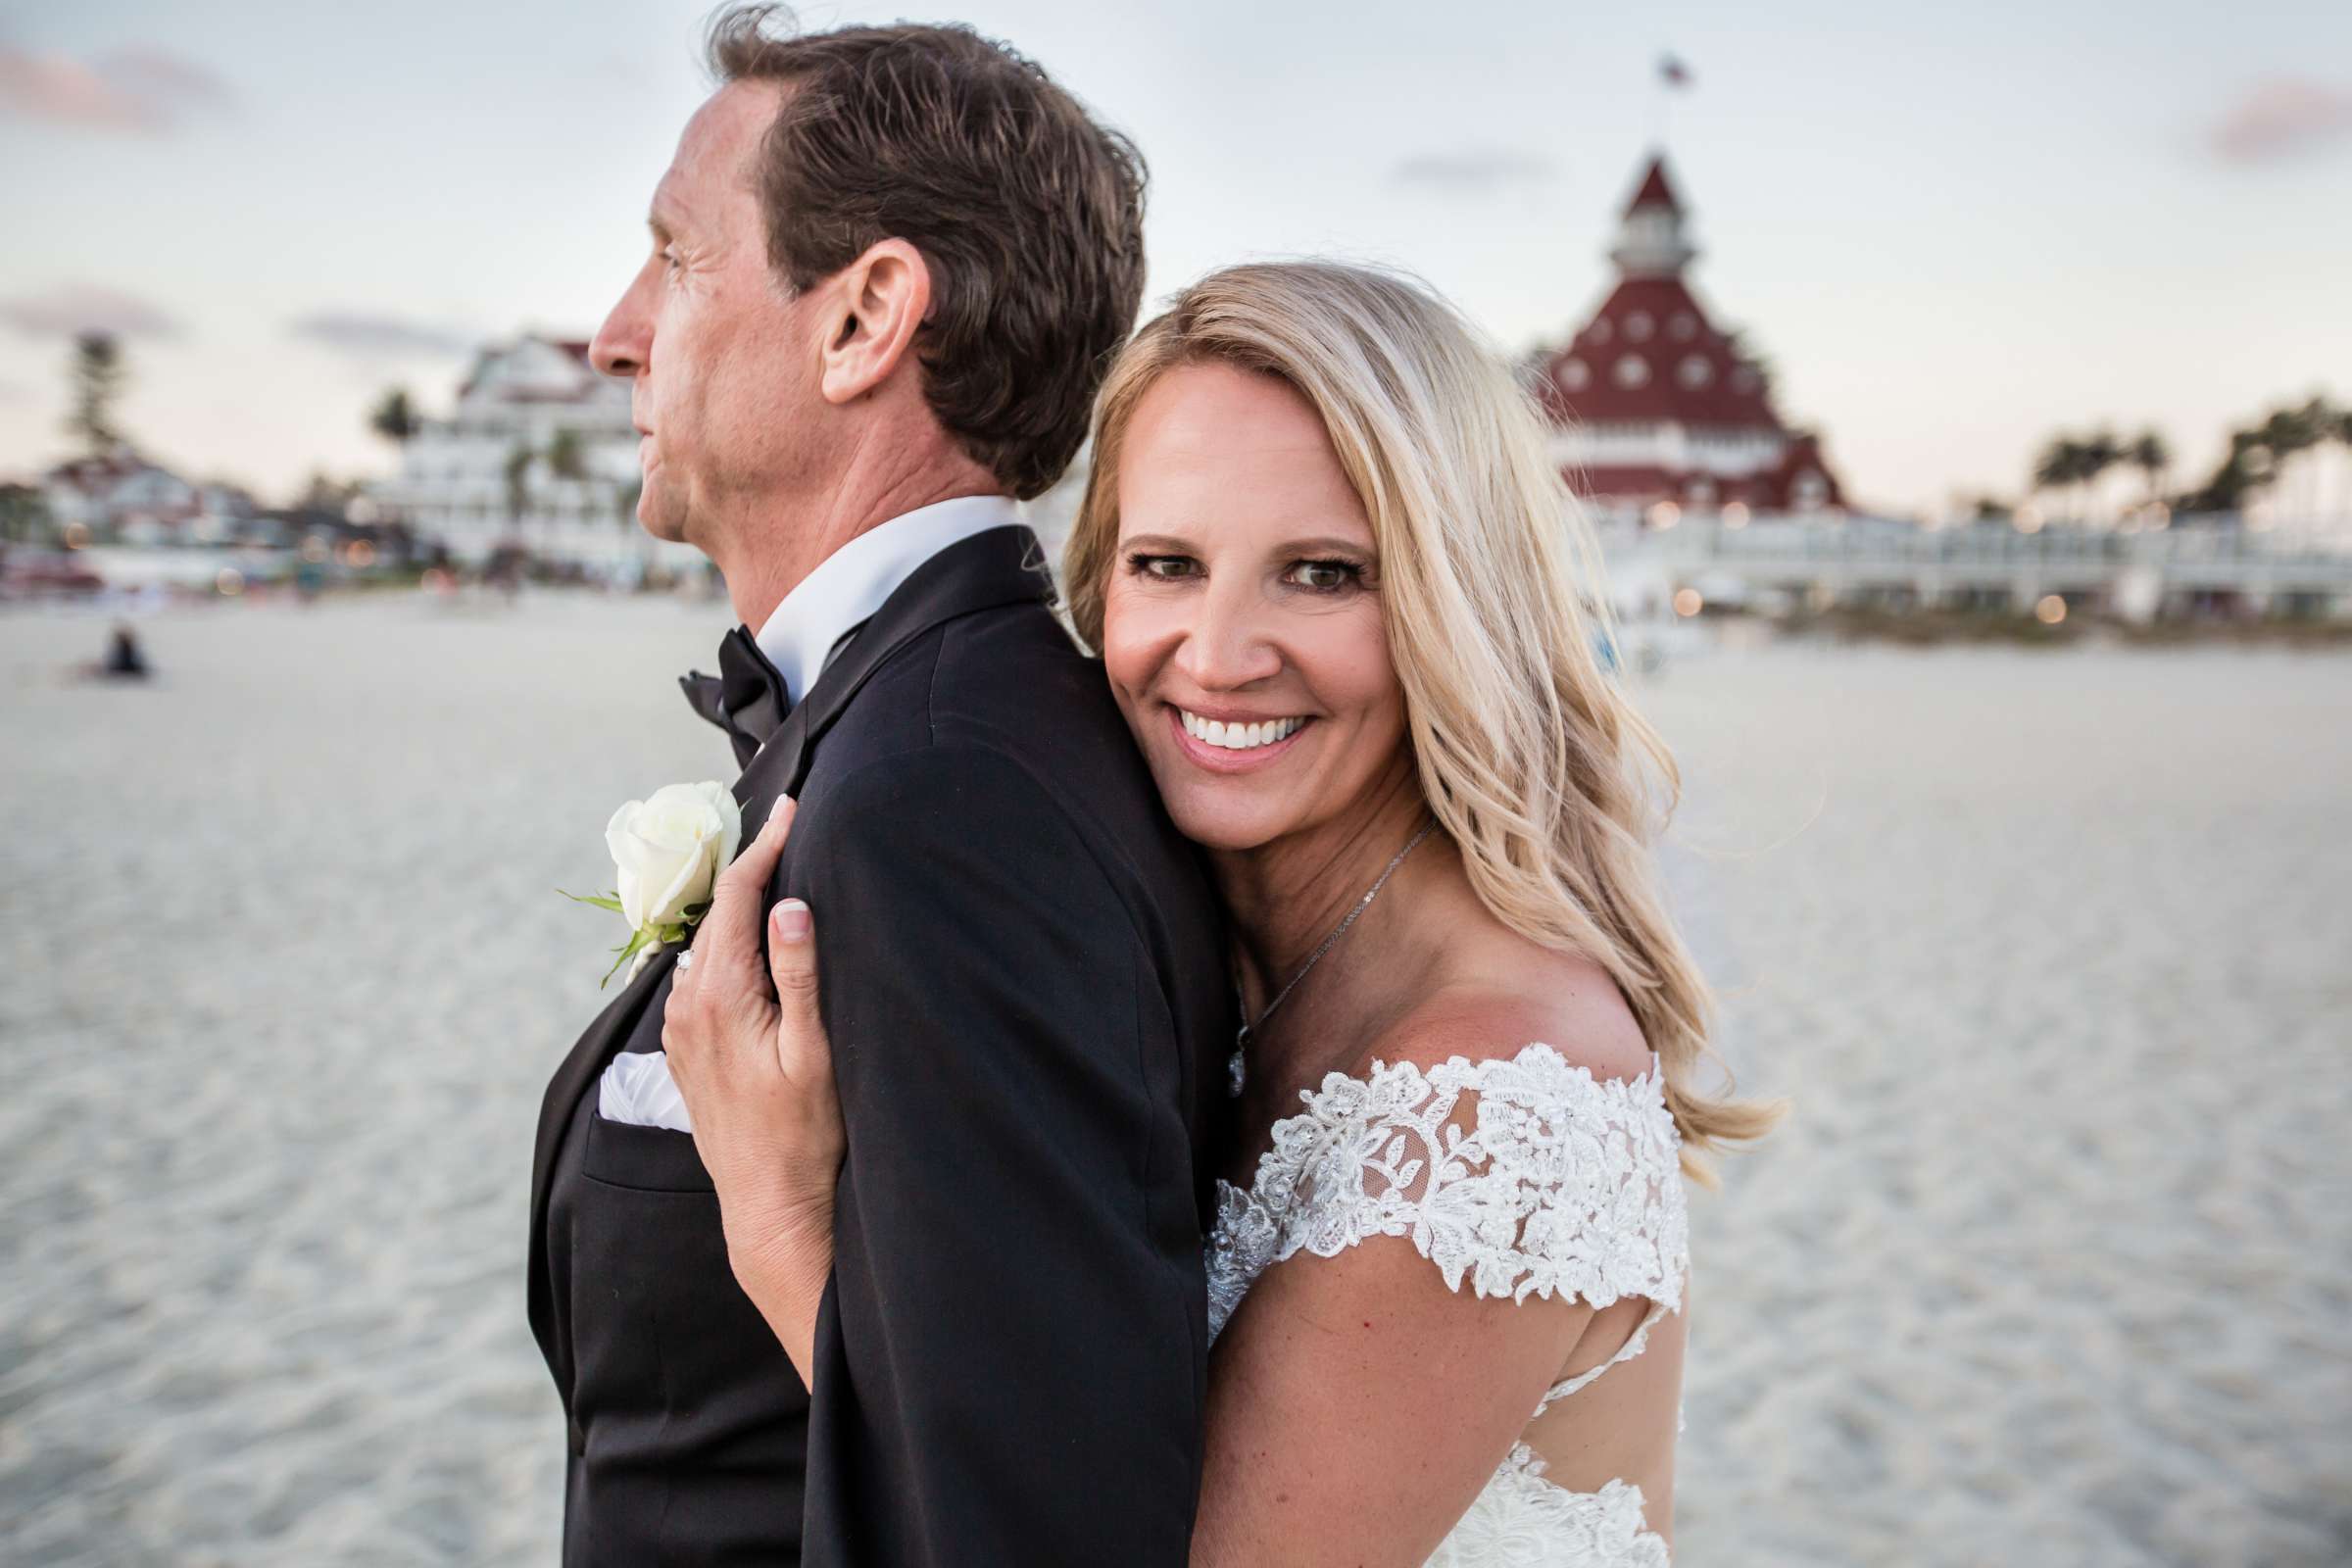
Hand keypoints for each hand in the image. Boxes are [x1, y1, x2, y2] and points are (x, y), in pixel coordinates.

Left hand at [661, 795, 843, 1387]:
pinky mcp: (685, 1049)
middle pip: (718, 913)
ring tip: (773, 875)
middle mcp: (688, 1004)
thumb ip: (799, 973)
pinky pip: (699, 976)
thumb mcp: (815, 1050)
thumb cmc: (805, 1132)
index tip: (793, 806)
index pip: (739, 895)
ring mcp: (681, 1028)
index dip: (766, 844)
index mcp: (721, 994)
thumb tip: (788, 905)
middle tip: (788, 827)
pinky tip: (748, 946)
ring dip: (737, 908)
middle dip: (752, 867)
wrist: (768, 1204)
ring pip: (706, 944)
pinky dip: (724, 946)